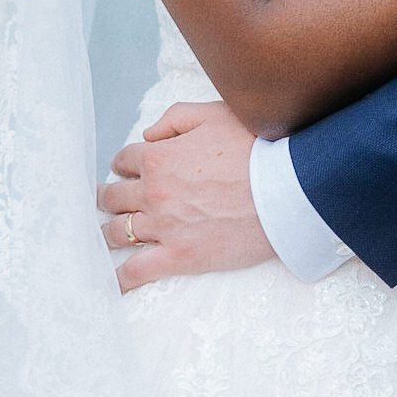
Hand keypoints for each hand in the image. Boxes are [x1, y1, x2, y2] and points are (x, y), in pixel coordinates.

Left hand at [97, 100, 274, 291]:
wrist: (287, 188)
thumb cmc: (258, 147)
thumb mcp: (216, 114)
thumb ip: (176, 118)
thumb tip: (148, 134)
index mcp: (159, 157)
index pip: (124, 160)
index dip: (125, 164)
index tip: (128, 170)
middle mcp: (154, 192)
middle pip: (115, 196)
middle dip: (109, 196)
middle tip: (108, 201)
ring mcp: (165, 226)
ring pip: (118, 231)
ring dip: (109, 231)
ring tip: (108, 234)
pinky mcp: (180, 256)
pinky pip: (137, 271)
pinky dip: (120, 278)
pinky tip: (110, 283)